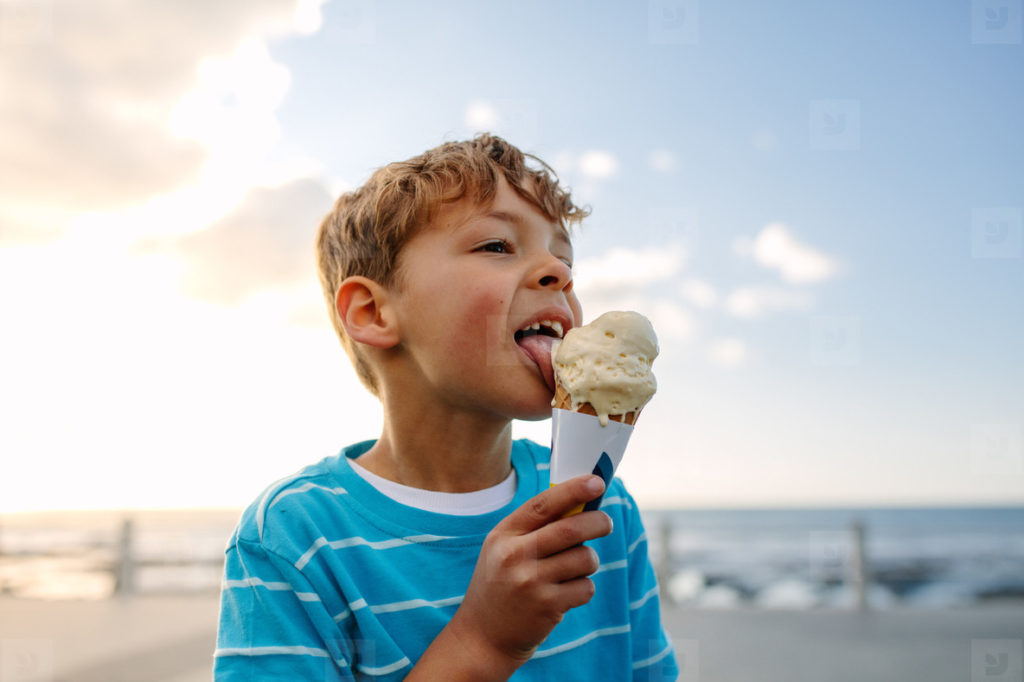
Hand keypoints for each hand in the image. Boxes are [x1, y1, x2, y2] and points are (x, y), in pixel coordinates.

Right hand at [447, 475, 612, 671]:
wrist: (482, 636)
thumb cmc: (501, 584)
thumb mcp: (504, 549)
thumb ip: (535, 527)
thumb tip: (582, 504)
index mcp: (504, 534)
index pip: (543, 504)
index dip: (574, 490)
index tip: (598, 482)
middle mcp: (515, 556)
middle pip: (571, 529)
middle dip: (598, 522)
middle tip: (606, 523)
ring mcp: (531, 583)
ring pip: (584, 558)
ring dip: (589, 561)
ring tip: (574, 569)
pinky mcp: (547, 607)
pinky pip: (585, 587)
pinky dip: (583, 588)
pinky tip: (564, 594)